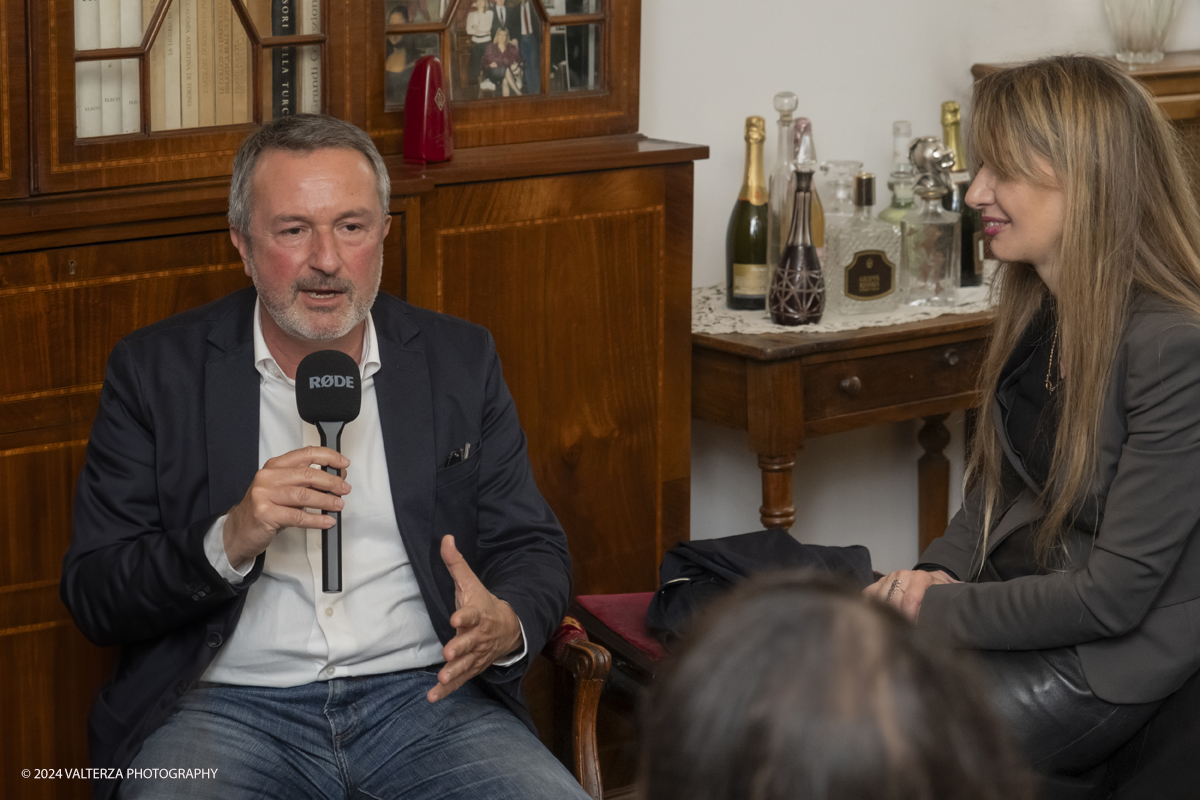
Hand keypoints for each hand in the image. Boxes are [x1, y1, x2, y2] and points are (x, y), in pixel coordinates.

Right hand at [223, 446, 350, 569]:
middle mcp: (268, 477)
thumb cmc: (265, 509)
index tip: (343, 463)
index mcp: (274, 466)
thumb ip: (304, 482)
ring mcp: (264, 494)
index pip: (306, 454)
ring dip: (326, 501)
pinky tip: (326, 520)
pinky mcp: (265, 513)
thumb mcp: (283, 489)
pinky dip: (316, 519)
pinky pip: (297, 516)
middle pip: (307, 474)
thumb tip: (335, 479)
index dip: (328, 457)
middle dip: (331, 482)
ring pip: (303, 495)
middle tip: (344, 489)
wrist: (239, 530)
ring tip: (338, 505)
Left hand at [427, 535, 522, 702]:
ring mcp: (476, 655)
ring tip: (442, 679)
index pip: (472, 614)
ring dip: (454, 672)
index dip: (464, 616)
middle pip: (469, 643)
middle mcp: (478, 636)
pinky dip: (447, 691)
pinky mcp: (472, 668)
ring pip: (466, 665)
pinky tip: (432, 697)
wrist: (510, 629)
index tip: (455, 618)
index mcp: (478, 614)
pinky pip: (460, 681)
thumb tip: (445, 538)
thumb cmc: (484, 604)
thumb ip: (456, 563)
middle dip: (459, 648)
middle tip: (448, 653)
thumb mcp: (471, 583)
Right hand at [863, 569, 959, 622]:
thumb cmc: (941, 592)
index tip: (914, 631)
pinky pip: (868, 593)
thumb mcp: (947, 597)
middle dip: (898, 619)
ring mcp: (889, 577)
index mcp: (920, 578)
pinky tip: (874, 617)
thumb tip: (947, 622)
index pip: (910, 600)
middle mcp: (903, 575)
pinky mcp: (880, 582)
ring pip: (879, 599)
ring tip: (891, 628)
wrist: (934, 579)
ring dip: (884, 615)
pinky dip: (868, 605)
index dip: (911, 619)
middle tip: (903, 633)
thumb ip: (946, 605)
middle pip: (893, 602)